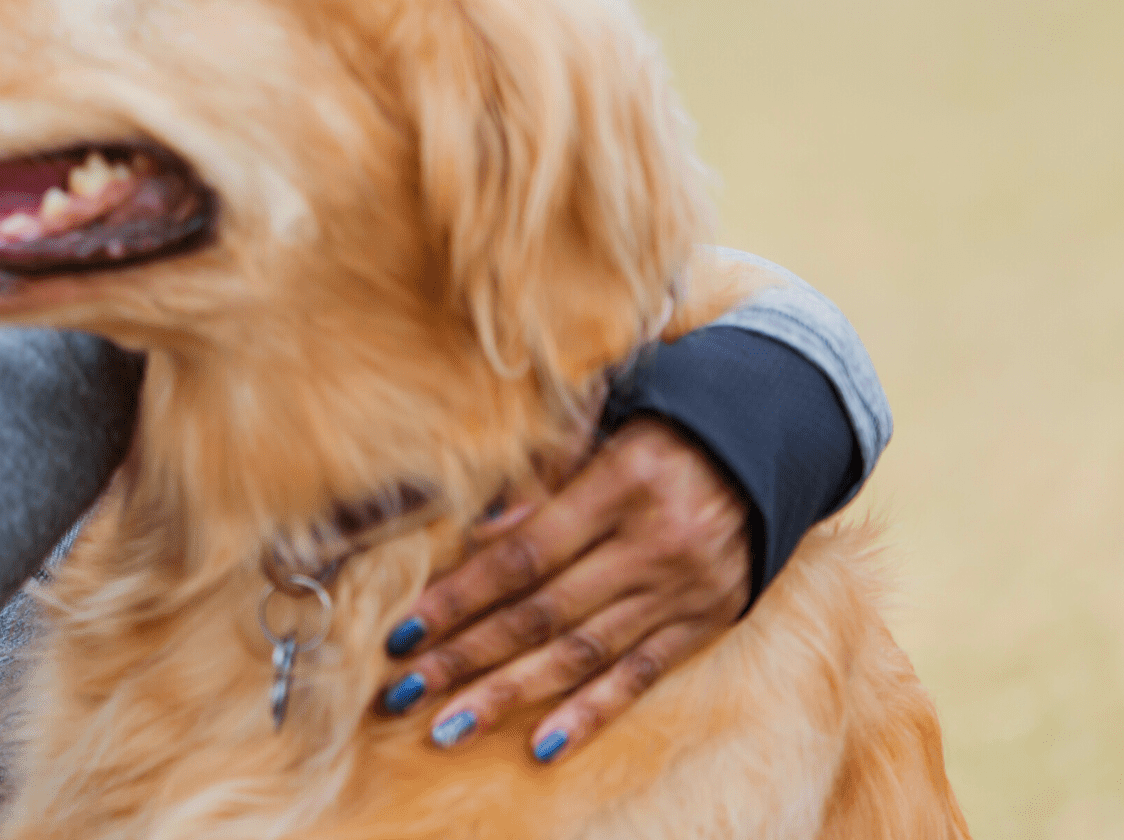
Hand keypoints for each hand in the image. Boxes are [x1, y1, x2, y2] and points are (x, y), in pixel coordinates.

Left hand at [373, 419, 750, 763]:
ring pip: (583, 653)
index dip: (461, 595)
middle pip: (544, 612)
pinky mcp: (705, 622)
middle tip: (405, 691)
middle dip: (467, 655)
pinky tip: (544, 744)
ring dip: (511, 693)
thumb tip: (480, 529)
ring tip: (451, 725)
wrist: (767, 445)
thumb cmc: (662, 433)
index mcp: (622, 484)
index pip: (524, 554)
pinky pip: (641, 675)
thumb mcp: (606, 427)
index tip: (405, 630)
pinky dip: (591, 712)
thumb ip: (544, 474)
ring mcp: (682, 590)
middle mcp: (653, 544)